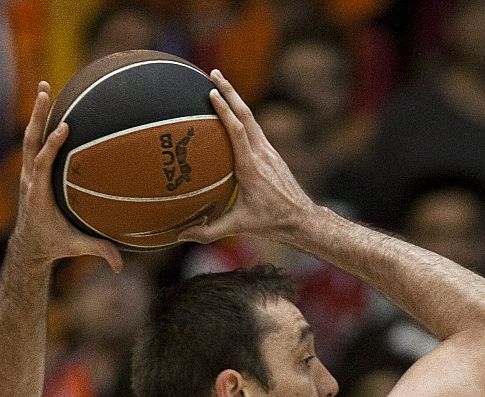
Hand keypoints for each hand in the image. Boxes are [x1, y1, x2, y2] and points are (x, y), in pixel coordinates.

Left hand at [11, 83, 122, 271]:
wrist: (28, 245)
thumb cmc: (53, 244)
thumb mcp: (75, 247)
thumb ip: (97, 251)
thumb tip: (119, 265)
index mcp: (38, 194)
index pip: (43, 163)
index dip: (52, 145)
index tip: (64, 126)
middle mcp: (30, 178)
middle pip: (30, 141)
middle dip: (37, 116)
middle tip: (44, 91)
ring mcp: (28, 172)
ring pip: (30, 136)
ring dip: (37, 112)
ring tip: (44, 88)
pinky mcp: (31, 170)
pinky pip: (35, 142)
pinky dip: (41, 123)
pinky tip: (50, 107)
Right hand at [179, 70, 316, 244]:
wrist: (303, 219)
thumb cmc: (272, 223)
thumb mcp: (240, 227)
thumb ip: (209, 232)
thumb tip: (180, 236)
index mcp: (251, 167)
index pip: (236, 131)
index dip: (224, 110)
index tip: (211, 93)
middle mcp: (262, 154)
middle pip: (246, 114)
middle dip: (230, 91)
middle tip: (213, 73)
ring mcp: (269, 152)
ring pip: (252, 119)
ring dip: (237, 99)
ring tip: (221, 83)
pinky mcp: (273, 154)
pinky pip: (255, 129)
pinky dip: (243, 115)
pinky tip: (233, 111)